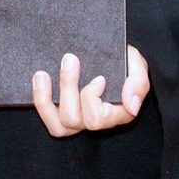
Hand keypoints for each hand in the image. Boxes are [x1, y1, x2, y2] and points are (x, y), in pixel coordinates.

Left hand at [31, 45, 149, 136]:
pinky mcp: (61, 114)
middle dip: (68, 87)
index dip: (92, 98)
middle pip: (73, 119)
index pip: (98, 118)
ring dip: (46, 99)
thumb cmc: (124, 60)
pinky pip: (49, 119)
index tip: (99, 77)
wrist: (107, 52)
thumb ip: (138, 82)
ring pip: (59, 126)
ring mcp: (78, 119)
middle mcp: (95, 121)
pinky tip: (39, 78)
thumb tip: (131, 105)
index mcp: (117, 113)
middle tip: (70, 59)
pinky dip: (41, 101)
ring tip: (42, 74)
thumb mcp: (136, 64)